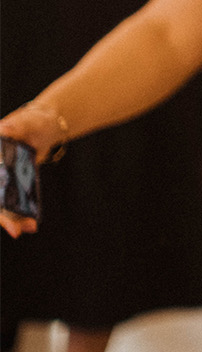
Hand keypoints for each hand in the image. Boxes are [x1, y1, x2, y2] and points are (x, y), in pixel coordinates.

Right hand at [0, 104, 59, 238]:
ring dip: (12, 219)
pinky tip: (31, 224)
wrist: (47, 125)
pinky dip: (21, 215)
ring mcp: (0, 180)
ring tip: (29, 228)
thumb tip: (6, 130)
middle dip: (2, 216)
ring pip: (1, 205)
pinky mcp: (12, 186)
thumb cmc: (32, 121)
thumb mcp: (25, 121)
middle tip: (16, 231)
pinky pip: (13, 204)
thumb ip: (16, 126)